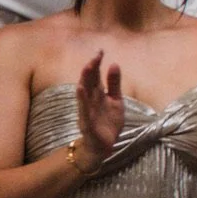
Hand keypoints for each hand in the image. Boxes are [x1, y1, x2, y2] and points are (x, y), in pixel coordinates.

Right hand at [73, 52, 122, 171]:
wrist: (104, 145)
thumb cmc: (108, 122)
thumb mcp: (116, 100)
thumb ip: (114, 83)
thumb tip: (114, 64)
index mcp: (98, 95)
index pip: (96, 76)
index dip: (97, 65)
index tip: (100, 51)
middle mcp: (91, 100)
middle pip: (89, 82)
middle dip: (91, 69)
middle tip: (95, 56)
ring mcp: (88, 111)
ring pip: (85, 93)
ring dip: (85, 81)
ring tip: (87, 67)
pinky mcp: (87, 122)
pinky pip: (84, 109)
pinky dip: (82, 100)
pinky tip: (81, 90)